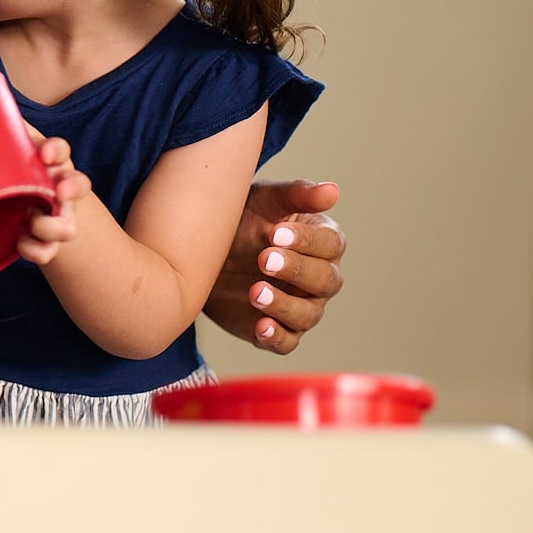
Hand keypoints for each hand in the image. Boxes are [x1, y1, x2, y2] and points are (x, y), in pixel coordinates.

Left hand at [18, 133, 89, 264]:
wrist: (9, 209)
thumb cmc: (8, 172)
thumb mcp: (4, 149)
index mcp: (48, 162)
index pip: (62, 150)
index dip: (56, 150)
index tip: (45, 153)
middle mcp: (58, 189)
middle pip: (78, 185)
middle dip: (70, 187)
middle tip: (55, 191)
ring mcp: (54, 217)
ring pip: (68, 226)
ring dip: (50, 224)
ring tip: (28, 220)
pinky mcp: (44, 242)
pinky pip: (48, 252)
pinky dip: (34, 249)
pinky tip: (17, 241)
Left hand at [204, 180, 343, 353]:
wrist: (200, 250)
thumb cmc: (243, 218)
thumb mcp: (265, 200)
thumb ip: (298, 195)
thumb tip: (332, 191)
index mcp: (322, 243)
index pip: (330, 245)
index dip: (306, 241)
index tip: (275, 233)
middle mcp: (319, 277)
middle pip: (325, 280)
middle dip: (295, 270)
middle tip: (263, 259)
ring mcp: (300, 306)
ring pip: (307, 314)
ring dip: (283, 305)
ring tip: (255, 291)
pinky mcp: (276, 330)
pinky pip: (286, 342)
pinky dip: (276, 336)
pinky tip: (260, 326)